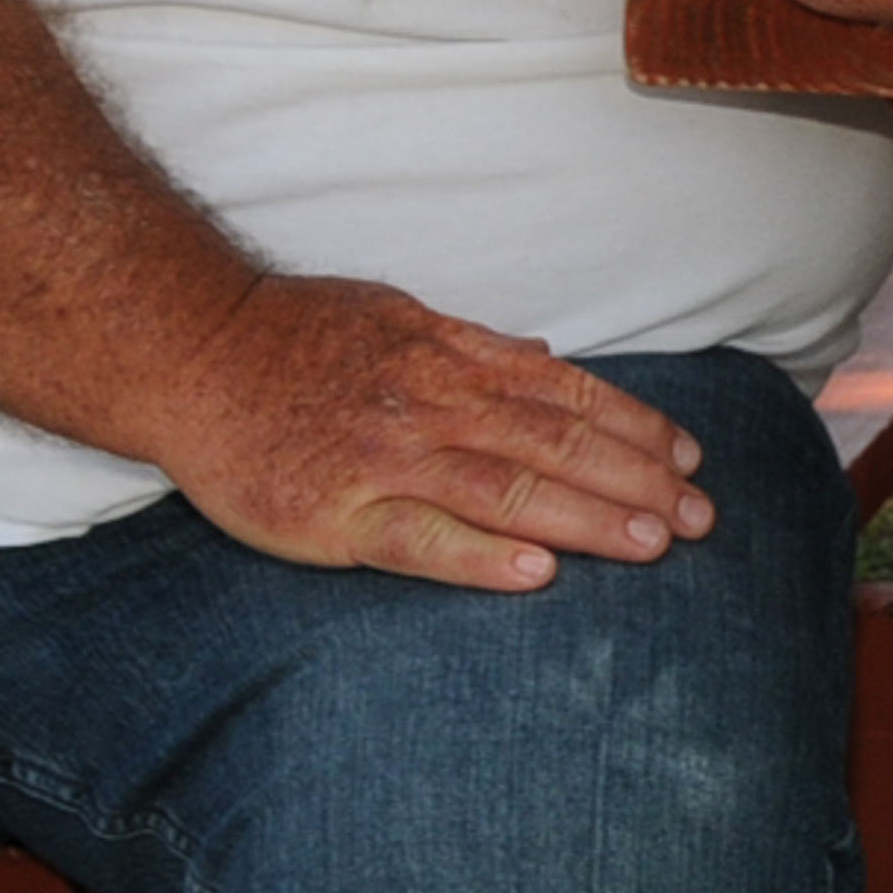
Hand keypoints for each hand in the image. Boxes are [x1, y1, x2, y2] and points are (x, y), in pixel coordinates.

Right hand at [143, 270, 716, 589]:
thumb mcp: (397, 316)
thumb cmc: (295, 335)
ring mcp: (386, 460)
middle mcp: (433, 403)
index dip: (635, 427)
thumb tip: (545, 359)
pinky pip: (421, 541)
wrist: (190, 352)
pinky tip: (539, 576)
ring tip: (654, 546)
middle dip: (637, 482)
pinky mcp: (337, 515)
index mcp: (453, 357)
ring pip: (507, 491)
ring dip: (588, 520)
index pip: (567, 395)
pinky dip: (483, 558)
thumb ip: (476, 346)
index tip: (690, 458)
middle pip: (555, 445)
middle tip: (702, 518)